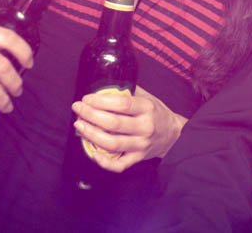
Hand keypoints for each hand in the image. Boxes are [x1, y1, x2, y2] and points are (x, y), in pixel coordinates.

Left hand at [71, 85, 187, 171]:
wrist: (173, 135)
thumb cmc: (156, 113)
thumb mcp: (147, 97)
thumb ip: (128, 91)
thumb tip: (104, 86)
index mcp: (147, 108)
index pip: (121, 104)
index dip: (101, 101)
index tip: (87, 98)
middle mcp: (145, 127)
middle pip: (113, 123)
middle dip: (91, 115)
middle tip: (78, 109)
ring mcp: (141, 145)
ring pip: (112, 143)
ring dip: (92, 135)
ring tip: (80, 126)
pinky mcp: (138, 159)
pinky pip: (119, 165)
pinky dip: (104, 162)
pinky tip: (93, 153)